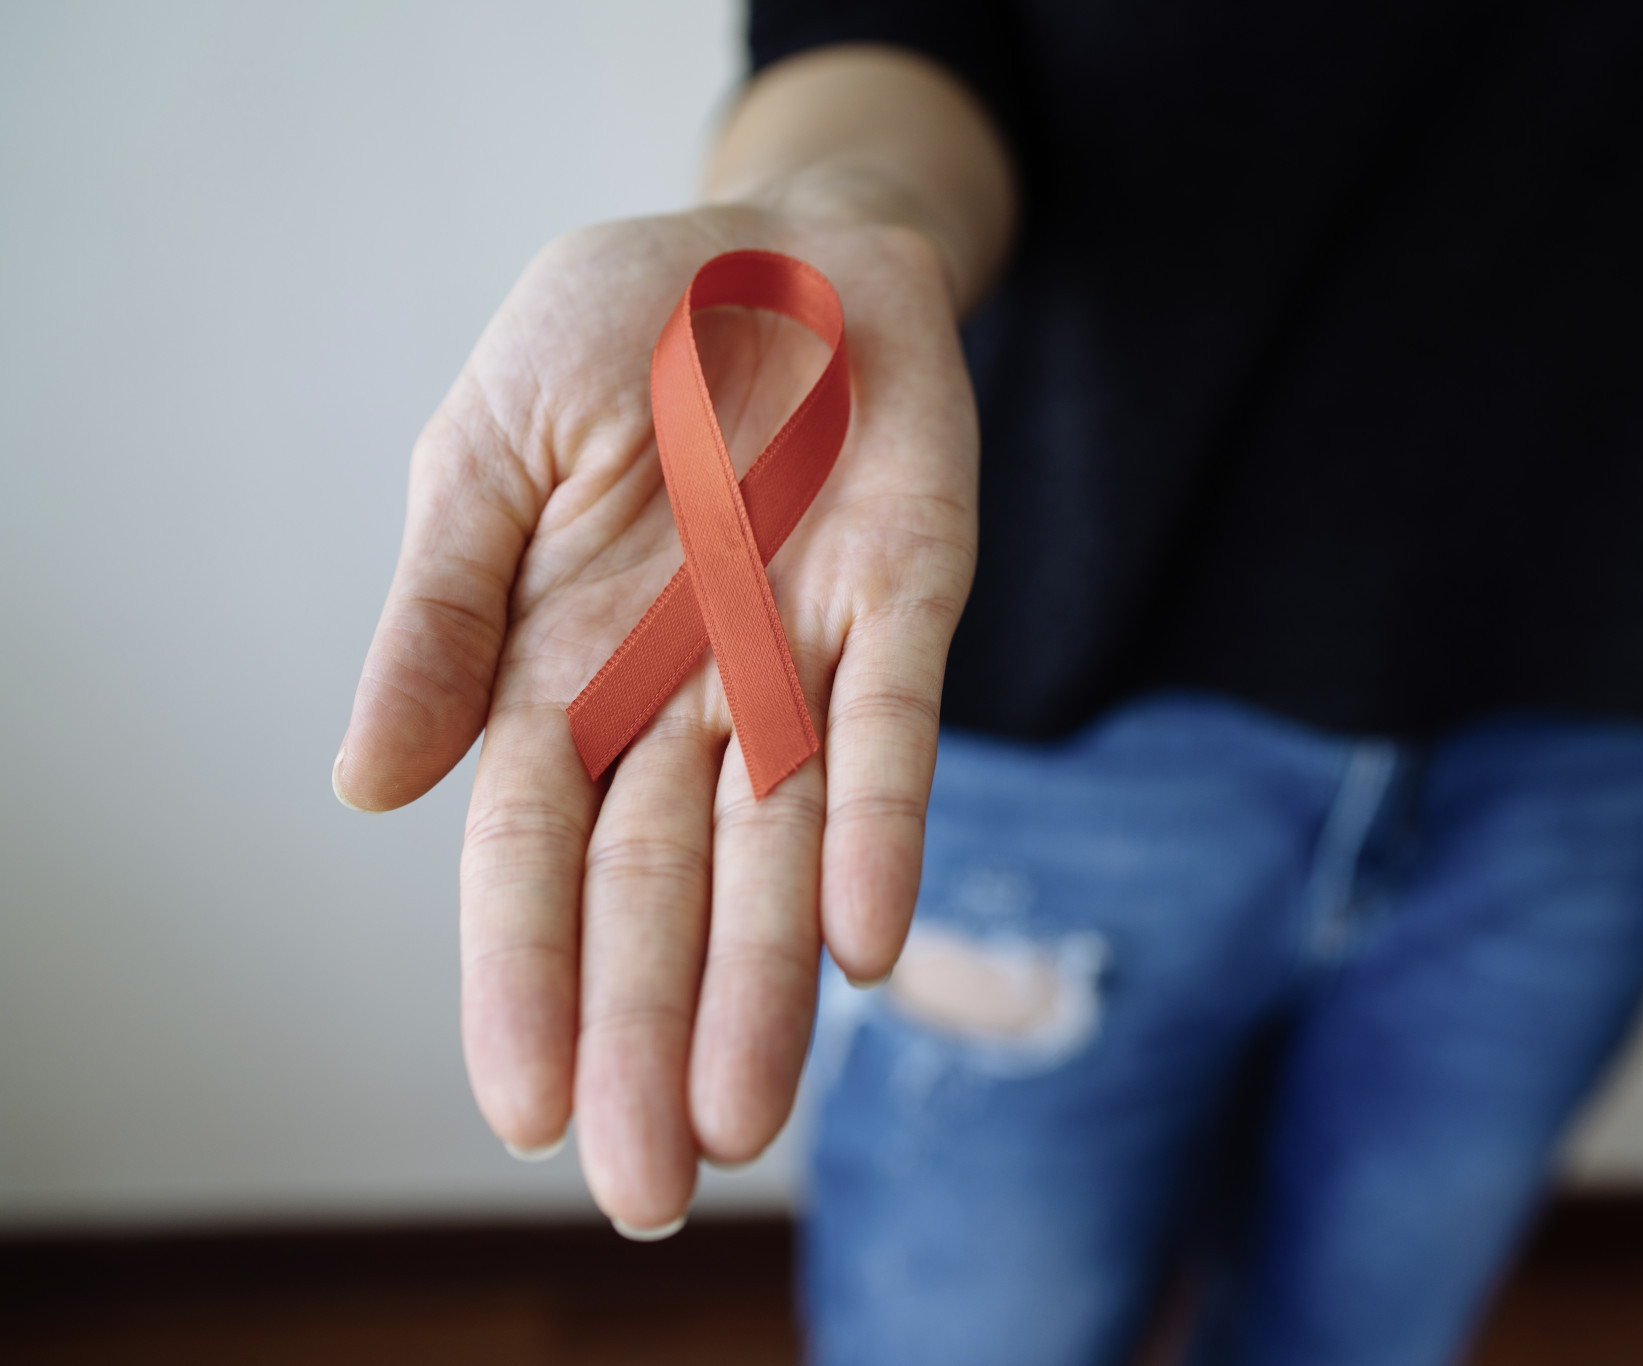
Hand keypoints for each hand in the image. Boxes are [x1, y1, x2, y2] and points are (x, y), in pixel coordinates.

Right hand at [333, 206, 975, 1231]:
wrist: (784, 244)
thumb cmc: (623, 339)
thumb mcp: (490, 446)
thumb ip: (442, 612)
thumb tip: (363, 789)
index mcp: (561, 668)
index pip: (532, 858)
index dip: (525, 982)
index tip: (524, 1112)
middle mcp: (682, 695)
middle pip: (659, 894)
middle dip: (649, 1036)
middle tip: (650, 1190)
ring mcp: (799, 658)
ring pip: (779, 852)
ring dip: (767, 983)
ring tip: (747, 1120)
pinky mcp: (908, 605)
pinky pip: (891, 736)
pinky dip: (878, 832)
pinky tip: (865, 943)